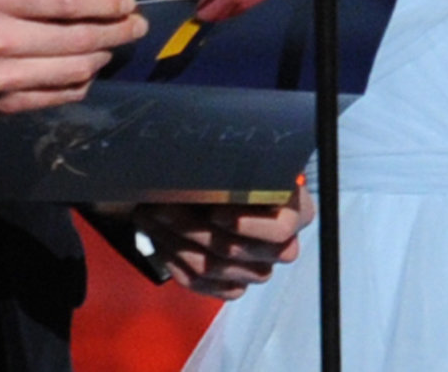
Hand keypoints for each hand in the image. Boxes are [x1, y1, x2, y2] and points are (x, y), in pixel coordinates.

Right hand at [0, 0, 146, 124]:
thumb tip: (89, 3)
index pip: (66, 1)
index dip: (106, 2)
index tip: (128, 3)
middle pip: (77, 37)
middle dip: (116, 31)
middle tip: (136, 27)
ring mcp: (0, 78)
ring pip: (73, 70)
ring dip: (101, 57)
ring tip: (112, 47)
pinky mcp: (1, 107)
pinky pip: (56, 96)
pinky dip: (79, 83)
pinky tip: (86, 70)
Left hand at [132, 185, 313, 299]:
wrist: (215, 185)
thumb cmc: (233, 168)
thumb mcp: (239, 161)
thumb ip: (234, 169)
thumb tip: (211, 168)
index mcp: (297, 212)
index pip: (280, 231)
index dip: (246, 225)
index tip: (214, 210)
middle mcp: (283, 247)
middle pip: (238, 251)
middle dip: (195, 230)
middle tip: (162, 207)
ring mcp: (257, 270)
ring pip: (216, 270)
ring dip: (177, 242)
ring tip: (151, 216)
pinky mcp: (234, 286)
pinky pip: (205, 286)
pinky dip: (177, 265)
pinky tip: (160, 242)